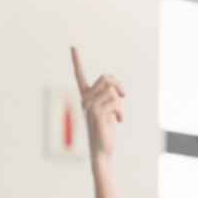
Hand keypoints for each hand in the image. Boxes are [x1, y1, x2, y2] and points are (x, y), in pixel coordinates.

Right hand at [72, 47, 124, 161]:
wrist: (102, 150)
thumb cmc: (106, 130)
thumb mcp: (108, 109)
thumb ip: (109, 96)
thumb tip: (116, 86)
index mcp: (85, 97)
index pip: (80, 76)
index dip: (76, 61)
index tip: (73, 47)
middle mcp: (84, 99)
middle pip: (105, 78)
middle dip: (118, 85)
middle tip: (124, 96)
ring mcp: (89, 105)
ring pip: (112, 91)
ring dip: (120, 103)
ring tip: (118, 115)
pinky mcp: (96, 113)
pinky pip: (115, 103)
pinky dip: (121, 111)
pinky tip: (119, 121)